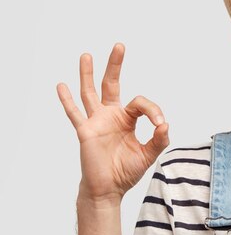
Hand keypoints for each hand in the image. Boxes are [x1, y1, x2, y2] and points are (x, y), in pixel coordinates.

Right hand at [57, 43, 168, 205]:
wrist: (109, 189)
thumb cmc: (126, 171)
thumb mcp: (149, 154)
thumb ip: (159, 140)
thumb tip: (165, 124)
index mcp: (128, 119)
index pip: (141, 103)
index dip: (153, 111)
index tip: (160, 125)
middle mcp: (111, 116)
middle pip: (112, 84)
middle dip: (115, 65)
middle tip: (119, 45)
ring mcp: (96, 121)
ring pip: (90, 93)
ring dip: (88, 74)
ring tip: (86, 55)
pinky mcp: (86, 131)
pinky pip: (75, 113)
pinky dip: (67, 100)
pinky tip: (61, 86)